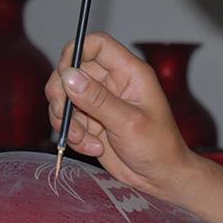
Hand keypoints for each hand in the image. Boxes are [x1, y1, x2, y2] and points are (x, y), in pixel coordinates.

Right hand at [45, 32, 193, 197]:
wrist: (160, 177)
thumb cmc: (158, 147)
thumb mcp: (128, 123)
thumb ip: (97, 100)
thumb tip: (68, 76)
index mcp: (129, 73)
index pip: (97, 45)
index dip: (76, 52)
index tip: (64, 75)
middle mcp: (112, 82)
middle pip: (72, 70)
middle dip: (62, 94)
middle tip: (64, 115)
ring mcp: (99, 102)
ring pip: (65, 97)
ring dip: (66, 120)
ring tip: (85, 140)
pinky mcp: (90, 121)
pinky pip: (68, 120)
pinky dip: (73, 136)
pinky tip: (94, 148)